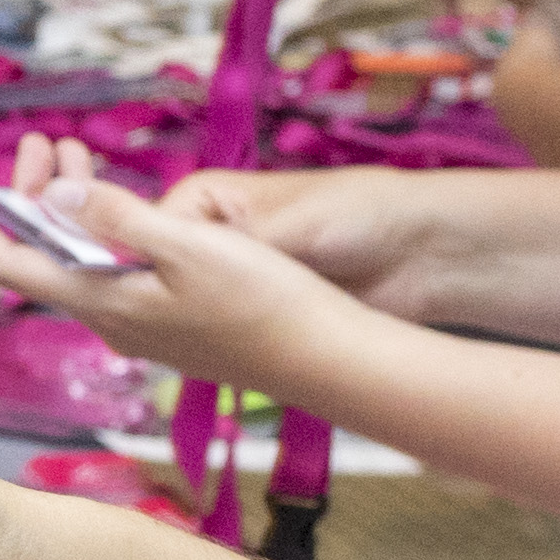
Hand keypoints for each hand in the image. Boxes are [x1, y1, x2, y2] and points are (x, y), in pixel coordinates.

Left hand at [0, 144, 373, 399]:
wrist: (325, 359)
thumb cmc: (265, 302)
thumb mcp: (189, 246)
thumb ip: (119, 219)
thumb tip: (51, 196)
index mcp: (101, 301)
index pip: (5, 261)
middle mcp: (109, 319)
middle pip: (40, 255)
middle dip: (24, 195)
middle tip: (38, 142)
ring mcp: (138, 324)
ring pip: (76, 259)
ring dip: (65, 207)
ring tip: (69, 154)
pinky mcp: (168, 322)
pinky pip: (109, 269)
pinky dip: (99, 227)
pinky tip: (120, 204)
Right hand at [149, 164, 476, 326]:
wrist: (425, 252)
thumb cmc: (356, 214)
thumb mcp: (283, 226)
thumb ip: (220, 244)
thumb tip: (155, 246)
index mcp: (205, 199)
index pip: (139, 237)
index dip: (135, 269)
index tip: (135, 300)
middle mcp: (211, 237)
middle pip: (155, 277)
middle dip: (160, 302)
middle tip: (166, 330)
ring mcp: (232, 278)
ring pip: (184, 308)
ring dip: (187, 326)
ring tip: (188, 348)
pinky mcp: (256, 311)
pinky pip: (218, 330)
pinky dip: (214, 343)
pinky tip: (213, 360)